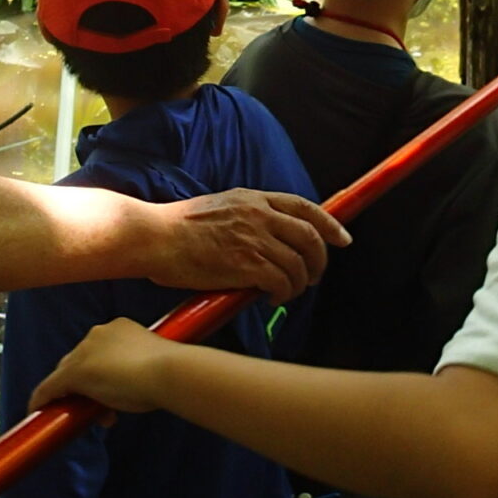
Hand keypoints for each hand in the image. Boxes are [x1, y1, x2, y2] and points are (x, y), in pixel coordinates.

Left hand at [32, 317, 170, 413]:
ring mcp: (84, 352)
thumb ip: (137, 372)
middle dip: (87, 386)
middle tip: (105, 411)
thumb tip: (131, 390)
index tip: (116, 390)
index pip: (99, 352)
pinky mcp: (74, 372)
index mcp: (119, 328)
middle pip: (80, 362)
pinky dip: (43, 398)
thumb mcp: (150, 368)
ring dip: (73, 395)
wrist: (166, 372)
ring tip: (93, 417)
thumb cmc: (168, 371)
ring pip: (67, 375)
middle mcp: (98, 334)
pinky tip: (38, 409)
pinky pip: (50, 387)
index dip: (102, 374)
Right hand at [138, 189, 345, 300]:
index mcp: (253, 199)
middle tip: (314, 277)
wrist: (155, 237)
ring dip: (300, 283)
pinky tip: (273, 298)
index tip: (342, 238)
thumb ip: (246, 218)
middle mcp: (259, 215)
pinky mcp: (245, 263)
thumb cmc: (177, 229)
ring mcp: (253, 238)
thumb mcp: (219, 207)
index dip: (329, 224)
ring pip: (299, 264)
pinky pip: (281, 281)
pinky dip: (283, 293)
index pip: (304, 207)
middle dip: (320, 261)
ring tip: (288, 292)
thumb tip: (267, 241)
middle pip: (310, 237)